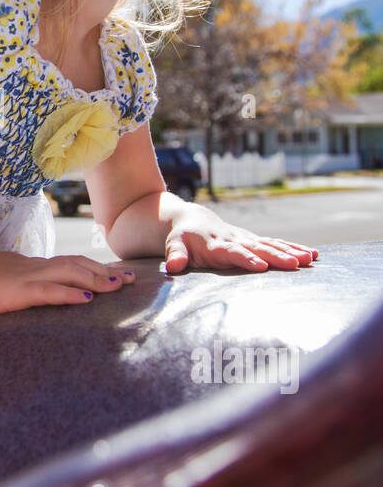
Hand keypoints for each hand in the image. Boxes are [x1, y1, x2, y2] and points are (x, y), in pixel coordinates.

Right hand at [0, 250, 135, 319]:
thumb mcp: (7, 279)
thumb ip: (25, 283)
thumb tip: (38, 290)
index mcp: (34, 266)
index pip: (71, 263)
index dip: (96, 267)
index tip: (117, 274)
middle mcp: (37, 268)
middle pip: (78, 265)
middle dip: (107, 272)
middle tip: (131, 279)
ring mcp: (29, 278)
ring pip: (70, 273)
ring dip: (97, 279)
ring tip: (118, 286)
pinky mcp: (19, 292)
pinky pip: (49, 291)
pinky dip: (69, 293)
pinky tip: (86, 297)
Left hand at [164, 206, 318, 274]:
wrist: (191, 219)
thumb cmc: (182, 237)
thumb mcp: (174, 245)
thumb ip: (175, 255)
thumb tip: (173, 266)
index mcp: (217, 245)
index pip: (233, 252)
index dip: (246, 258)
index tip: (261, 266)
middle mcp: (236, 240)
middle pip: (258, 248)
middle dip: (277, 256)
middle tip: (295, 264)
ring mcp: (247, 239)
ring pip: (272, 244)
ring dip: (291, 251)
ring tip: (310, 259)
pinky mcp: (255, 240)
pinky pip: (277, 244)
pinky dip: (294, 248)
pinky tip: (312, 255)